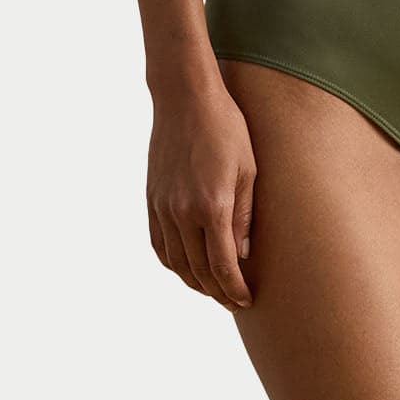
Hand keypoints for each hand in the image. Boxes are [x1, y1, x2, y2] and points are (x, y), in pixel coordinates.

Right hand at [146, 81, 256, 311]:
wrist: (185, 98)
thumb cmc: (225, 127)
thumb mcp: (248, 168)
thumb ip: (244, 215)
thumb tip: (242, 254)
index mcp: (212, 205)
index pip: (222, 265)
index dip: (234, 288)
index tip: (246, 299)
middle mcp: (183, 212)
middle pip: (198, 271)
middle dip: (217, 291)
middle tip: (233, 301)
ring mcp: (163, 207)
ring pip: (176, 263)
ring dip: (194, 282)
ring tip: (212, 289)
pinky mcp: (152, 199)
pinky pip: (159, 245)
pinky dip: (173, 263)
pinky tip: (186, 267)